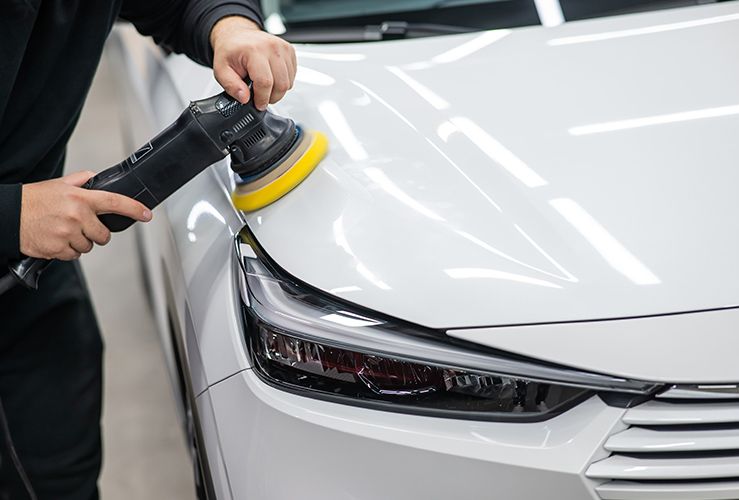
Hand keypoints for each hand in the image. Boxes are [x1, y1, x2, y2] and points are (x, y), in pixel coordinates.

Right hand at [19, 171, 151, 260]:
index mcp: (80, 198)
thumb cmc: (32, 200)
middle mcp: (77, 216)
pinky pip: (74, 255)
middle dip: (95, 233)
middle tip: (79, 226)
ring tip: (62, 231)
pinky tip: (56, 239)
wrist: (7, 216)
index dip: (134, 209)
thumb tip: (95, 179)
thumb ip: (80, 181)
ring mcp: (68, 234)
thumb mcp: (58, 185)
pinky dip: (67, 251)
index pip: (115, 202)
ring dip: (79, 242)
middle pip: (104, 235)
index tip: (147, 214)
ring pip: (88, 247)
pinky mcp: (59, 249)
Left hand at [210, 16, 295, 109]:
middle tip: (261, 97)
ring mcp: (282, 48)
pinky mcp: (289, 51)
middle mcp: (271, 47)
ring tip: (265, 87)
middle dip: (271, 97)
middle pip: (281, 84)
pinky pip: (292, 76)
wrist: (237, 35)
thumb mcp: (221, 70)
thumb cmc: (230, 51)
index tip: (258, 104)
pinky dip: (283, 82)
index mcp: (253, 50)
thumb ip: (231, 86)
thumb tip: (244, 98)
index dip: (262, 98)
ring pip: (288, 82)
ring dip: (278, 91)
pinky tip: (272, 78)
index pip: (265, 82)